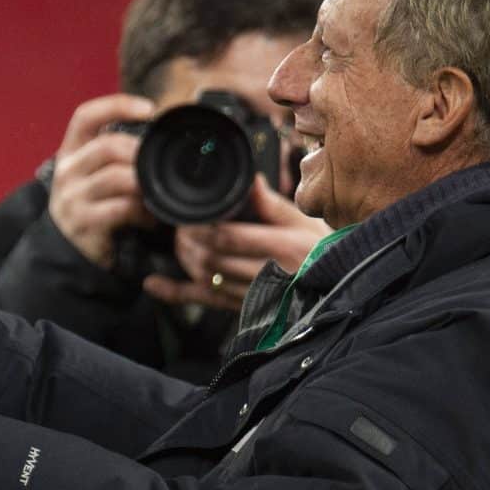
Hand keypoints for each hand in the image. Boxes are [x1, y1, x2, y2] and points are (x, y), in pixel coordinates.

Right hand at [47, 93, 156, 268]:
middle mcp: (67, 171)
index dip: (117, 106)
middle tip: (157, 165)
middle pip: (107, 146)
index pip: (86, 116)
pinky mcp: (84, 223)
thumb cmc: (90, 205)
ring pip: (117, 177)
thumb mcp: (92, 174)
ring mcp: (73, 198)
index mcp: (70, 151)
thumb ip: (115, 155)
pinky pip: (121, 208)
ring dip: (144, 184)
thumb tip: (157, 134)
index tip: (149, 108)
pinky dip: (142, 212)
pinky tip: (149, 219)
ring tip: (155, 195)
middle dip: (139, 153)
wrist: (65, 250)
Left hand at [142, 176, 328, 311]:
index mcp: (282, 247)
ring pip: (206, 278)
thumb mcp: (304, 221)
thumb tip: (250, 179)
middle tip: (179, 223)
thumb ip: (272, 203)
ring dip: (184, 258)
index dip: (201, 225)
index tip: (190, 212)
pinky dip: (175, 294)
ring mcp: (253, 296)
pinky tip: (154, 285)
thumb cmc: (320, 251)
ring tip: (179, 241)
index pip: (228, 236)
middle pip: (211, 257)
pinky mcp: (243, 310)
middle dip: (189, 239)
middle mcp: (267, 274)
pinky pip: (205, 302)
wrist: (335, 289)